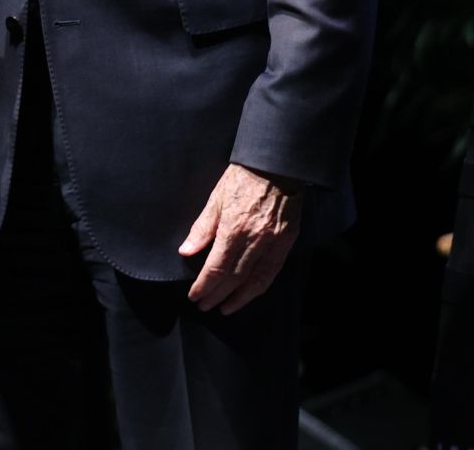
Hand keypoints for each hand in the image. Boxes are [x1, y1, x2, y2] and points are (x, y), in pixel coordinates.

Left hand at [179, 162, 300, 314]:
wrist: (276, 165)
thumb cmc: (243, 178)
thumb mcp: (216, 199)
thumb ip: (202, 228)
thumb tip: (186, 252)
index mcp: (234, 228)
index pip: (217, 267)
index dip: (204, 285)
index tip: (194, 296)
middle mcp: (256, 240)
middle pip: (234, 277)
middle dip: (217, 294)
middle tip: (204, 306)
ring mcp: (274, 242)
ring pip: (256, 280)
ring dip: (239, 298)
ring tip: (225, 308)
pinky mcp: (287, 241)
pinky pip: (273, 271)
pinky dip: (259, 286)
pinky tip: (249, 293)